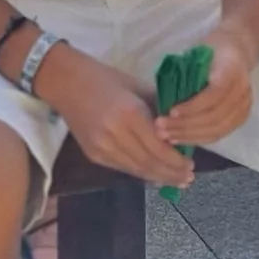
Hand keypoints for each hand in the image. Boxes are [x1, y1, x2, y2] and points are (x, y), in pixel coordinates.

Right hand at [32, 44, 191, 185]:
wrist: (66, 82)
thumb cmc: (106, 78)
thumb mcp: (138, 88)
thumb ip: (159, 110)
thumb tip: (179, 131)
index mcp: (130, 114)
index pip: (159, 148)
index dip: (176, 161)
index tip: (192, 165)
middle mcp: (115, 135)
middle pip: (149, 163)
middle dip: (171, 173)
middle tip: (188, 178)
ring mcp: (102, 148)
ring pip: (136, 170)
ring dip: (158, 177)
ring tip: (176, 180)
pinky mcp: (93, 155)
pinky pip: (122, 168)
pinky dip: (140, 172)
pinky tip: (154, 174)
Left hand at [154, 33, 257, 152]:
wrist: (236, 50)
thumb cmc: (211, 50)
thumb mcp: (198, 52)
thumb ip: (186, 73)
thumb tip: (163, 96)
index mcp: (232, 70)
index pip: (214, 94)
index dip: (193, 106)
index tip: (170, 111)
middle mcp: (242, 90)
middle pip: (215, 116)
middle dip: (185, 125)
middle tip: (161, 128)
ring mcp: (244, 106)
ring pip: (217, 129)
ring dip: (189, 136)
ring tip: (167, 136)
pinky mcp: (241, 118)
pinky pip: (219, 134)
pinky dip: (198, 139)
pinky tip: (180, 139)